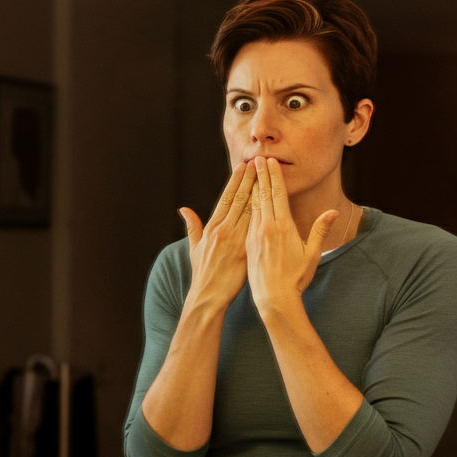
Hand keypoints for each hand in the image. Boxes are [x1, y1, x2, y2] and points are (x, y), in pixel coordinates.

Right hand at [179, 161, 255, 312]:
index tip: (243, 166)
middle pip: (239, 199)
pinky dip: (264, 212)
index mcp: (212, 228)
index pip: (225, 198)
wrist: (208, 296)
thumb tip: (184, 209)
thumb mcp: (193, 248)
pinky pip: (256, 227)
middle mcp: (223, 230)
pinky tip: (272, 200)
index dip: (235, 181)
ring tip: (268, 173)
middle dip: (249, 179)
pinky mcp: (245, 250)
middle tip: (259, 161)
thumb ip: (192, 227)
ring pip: (249, 209)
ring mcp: (234, 240)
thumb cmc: (203, 273)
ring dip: (259, 190)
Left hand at [246, 157, 338, 314]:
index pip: (277, 195)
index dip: (274, 176)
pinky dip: (246, 204)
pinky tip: (244, 197)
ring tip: (248, 172)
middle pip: (263, 195)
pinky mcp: (248, 244)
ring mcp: (254, 236)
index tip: (269, 161)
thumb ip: (320, 231)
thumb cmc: (296, 278)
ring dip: (251, 187)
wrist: (273, 298)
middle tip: (257, 158)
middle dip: (260, 175)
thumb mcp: (312, 254)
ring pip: (252, 205)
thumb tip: (333, 212)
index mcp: (283, 227)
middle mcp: (266, 228)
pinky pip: (246, 218)